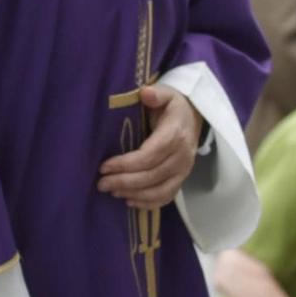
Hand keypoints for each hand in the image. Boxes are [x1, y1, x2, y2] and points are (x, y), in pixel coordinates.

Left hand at [97, 85, 201, 210]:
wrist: (194, 117)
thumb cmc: (172, 106)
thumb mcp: (167, 94)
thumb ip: (156, 93)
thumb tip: (145, 93)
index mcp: (175, 135)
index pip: (150, 155)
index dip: (126, 164)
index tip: (104, 166)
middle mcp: (182, 156)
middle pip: (152, 175)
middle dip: (124, 182)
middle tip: (101, 183)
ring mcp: (184, 170)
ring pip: (159, 190)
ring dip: (134, 194)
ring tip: (111, 191)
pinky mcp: (182, 179)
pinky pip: (167, 196)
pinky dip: (149, 203)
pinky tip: (130, 201)